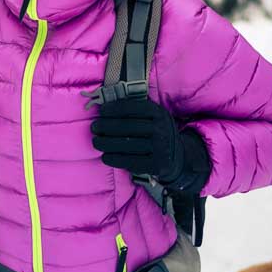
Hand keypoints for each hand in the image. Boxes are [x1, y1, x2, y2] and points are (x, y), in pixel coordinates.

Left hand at [90, 97, 208, 192]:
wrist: (177, 157)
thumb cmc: (156, 133)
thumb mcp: (153, 116)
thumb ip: (134, 110)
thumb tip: (104, 107)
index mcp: (159, 113)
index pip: (131, 108)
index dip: (113, 108)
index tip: (101, 111)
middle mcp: (161, 129)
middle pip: (126, 126)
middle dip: (105, 126)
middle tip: (94, 128)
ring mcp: (160, 147)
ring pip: (126, 144)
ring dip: (105, 143)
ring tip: (96, 142)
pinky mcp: (157, 164)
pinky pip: (130, 161)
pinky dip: (114, 159)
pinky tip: (105, 156)